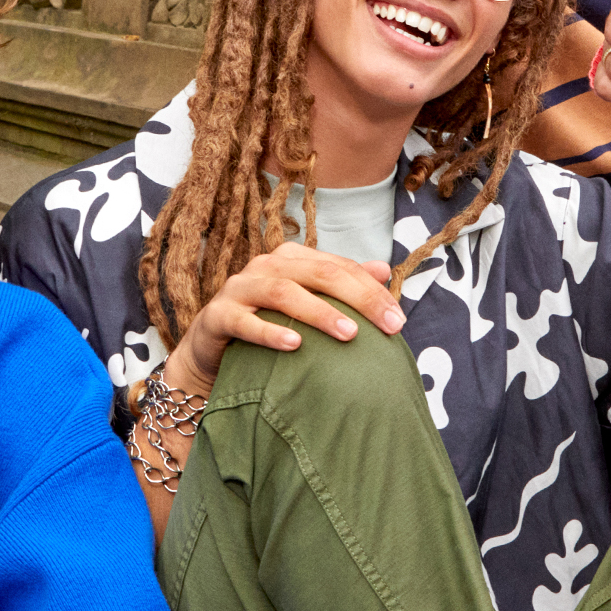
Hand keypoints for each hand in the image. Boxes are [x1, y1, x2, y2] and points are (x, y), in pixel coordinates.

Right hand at [164, 243, 403, 394]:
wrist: (211, 352)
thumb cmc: (266, 325)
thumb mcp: (306, 305)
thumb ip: (341, 285)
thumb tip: (384, 268)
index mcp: (290, 259)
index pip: (339, 266)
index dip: (372, 289)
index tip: (398, 319)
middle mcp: (265, 266)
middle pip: (318, 273)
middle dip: (358, 298)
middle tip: (389, 326)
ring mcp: (239, 288)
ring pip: (283, 291)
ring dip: (319, 312)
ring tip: (349, 333)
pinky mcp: (218, 315)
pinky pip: (244, 322)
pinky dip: (270, 332)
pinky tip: (294, 345)